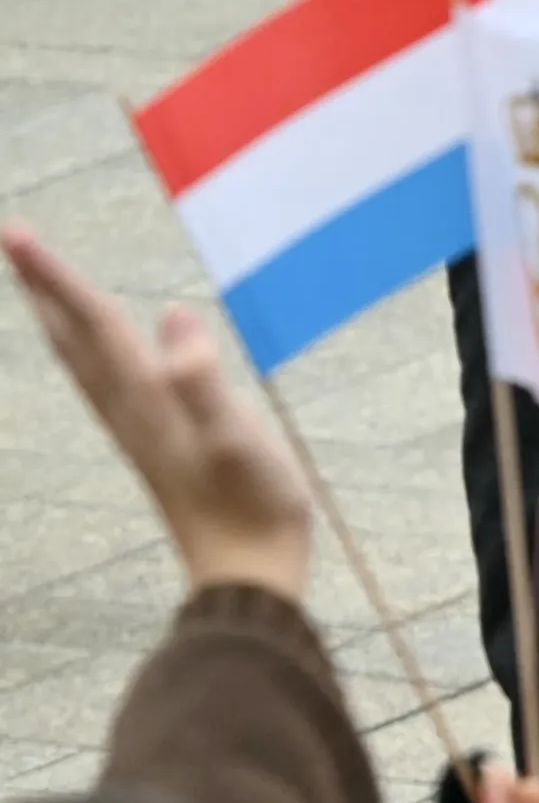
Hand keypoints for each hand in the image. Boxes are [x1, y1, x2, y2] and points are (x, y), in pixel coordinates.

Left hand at [6, 224, 312, 598]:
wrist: (246, 568)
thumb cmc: (251, 502)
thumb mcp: (234, 437)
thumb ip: (204, 381)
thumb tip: (175, 317)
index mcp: (145, 396)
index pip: (94, 322)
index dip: (57, 275)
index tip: (17, 234)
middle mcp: (130, 406)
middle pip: (74, 336)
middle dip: (42, 287)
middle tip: (15, 241)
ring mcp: (140, 425)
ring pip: (84, 358)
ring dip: (60, 315)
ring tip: (42, 284)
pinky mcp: (156, 437)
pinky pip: (108, 378)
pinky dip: (94, 348)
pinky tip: (112, 344)